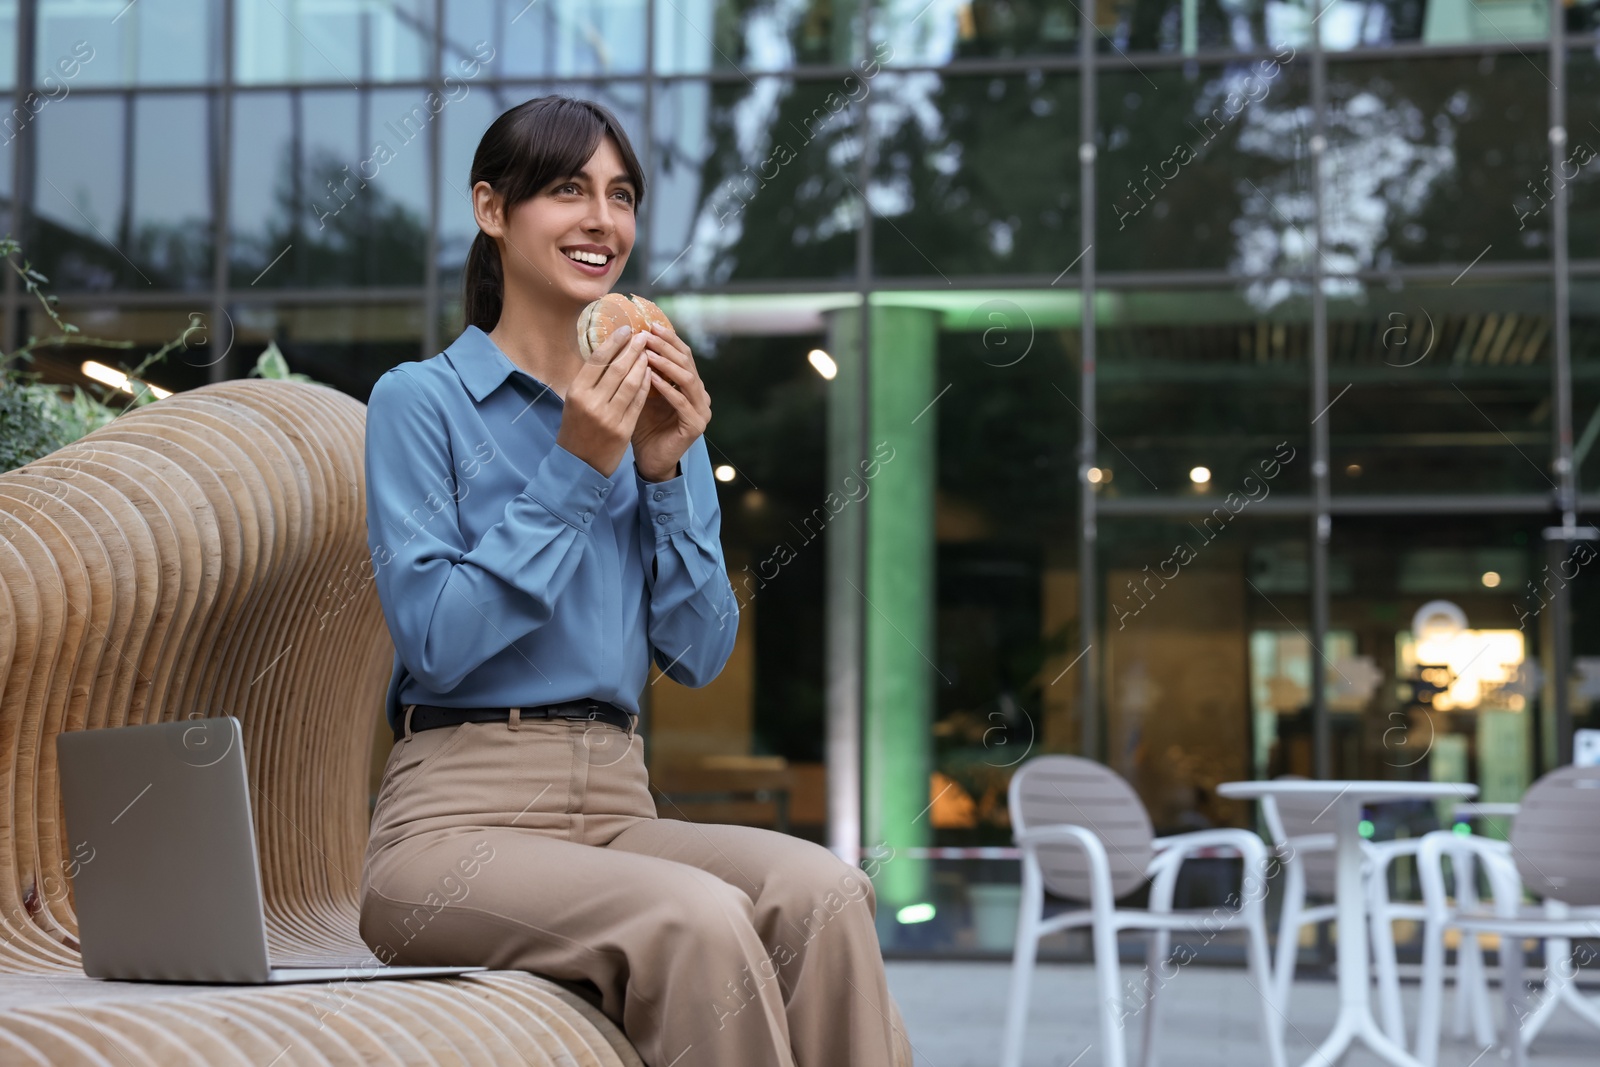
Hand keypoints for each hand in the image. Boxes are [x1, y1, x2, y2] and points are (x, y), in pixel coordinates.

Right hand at [554, 326, 651, 477]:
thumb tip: (608, 349)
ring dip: (643, 364)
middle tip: (643, 336)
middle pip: (617, 368)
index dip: (614, 342)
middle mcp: (592, 403)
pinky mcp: (623, 429)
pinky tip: (651, 373)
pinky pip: (639, 401)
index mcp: (576, 393)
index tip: (626, 329)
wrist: (579, 465)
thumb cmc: (576, 428)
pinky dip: (646, 385)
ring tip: (649, 352)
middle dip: (633, 349)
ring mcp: (609, 417)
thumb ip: (589, 380)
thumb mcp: (574, 402)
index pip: (598, 360)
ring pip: (631, 383)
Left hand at [633, 322, 710, 481]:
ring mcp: (701, 410)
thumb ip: (641, 370)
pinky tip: (650, 377)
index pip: (682, 354)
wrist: (649, 460)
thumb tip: (624, 339)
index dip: (668, 338)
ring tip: (647, 352)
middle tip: (647, 333)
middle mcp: (700, 395)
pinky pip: (681, 401)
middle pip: (686, 362)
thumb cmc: (643, 426)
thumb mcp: (641, 392)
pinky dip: (666, 388)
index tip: (649, 324)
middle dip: (666, 346)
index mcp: (690, 384)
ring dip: (666, 363)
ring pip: (687, 379)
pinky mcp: (696, 425)